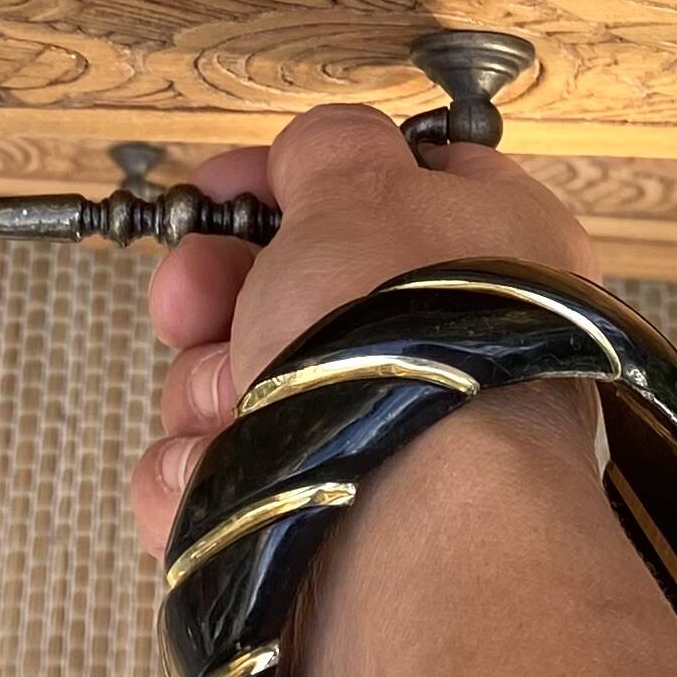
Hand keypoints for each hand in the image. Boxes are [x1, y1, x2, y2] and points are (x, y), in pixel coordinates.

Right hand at [127, 102, 602, 561]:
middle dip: (218, 292)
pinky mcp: (323, 530)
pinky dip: (199, 478)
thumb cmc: (407, 341)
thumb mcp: (360, 183)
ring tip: (225, 404)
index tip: (218, 188)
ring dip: (205, 388)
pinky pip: (223, 483)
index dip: (290, 178)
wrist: (409, 530)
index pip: (381, 188)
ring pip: (242, 387)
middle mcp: (444, 346)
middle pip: (291, 292)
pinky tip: (209, 476)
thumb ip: (331, 145)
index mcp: (486, 249)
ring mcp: (384, 443)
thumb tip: (319, 148)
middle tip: (191, 300)